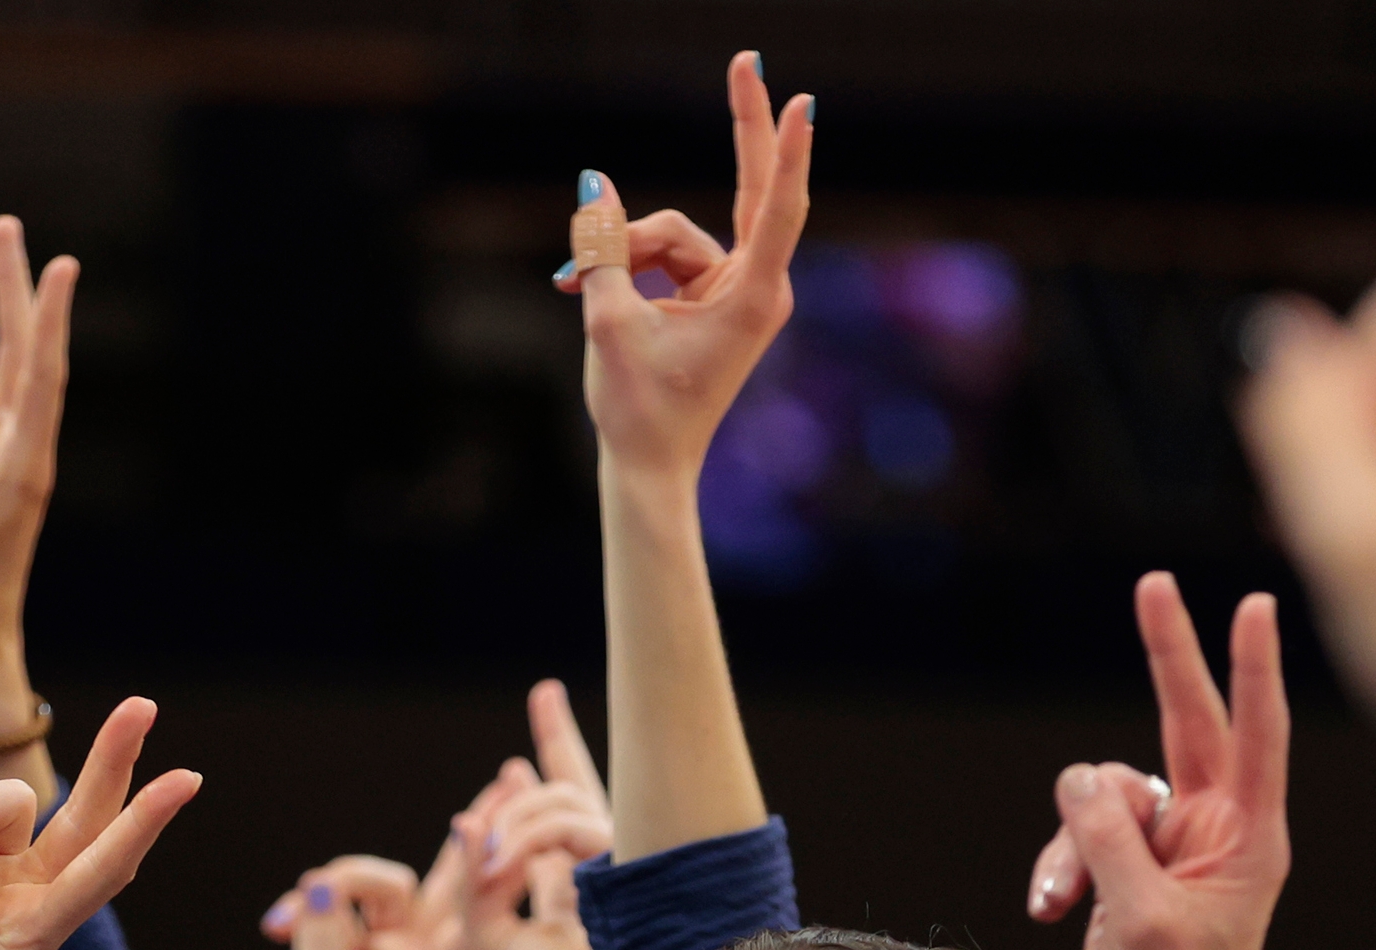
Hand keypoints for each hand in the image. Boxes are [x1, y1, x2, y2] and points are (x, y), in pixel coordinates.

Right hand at [234, 842, 474, 949]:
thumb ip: (323, 946)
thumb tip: (322, 884)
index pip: (466, 918)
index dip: (476, 866)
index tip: (477, 821)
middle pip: (460, 884)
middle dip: (479, 830)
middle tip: (513, 777)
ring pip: (381, 884)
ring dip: (335, 883)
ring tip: (282, 924)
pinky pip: (337, 900)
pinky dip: (306, 904)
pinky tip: (271, 927)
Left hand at [451, 680, 614, 949]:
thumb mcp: (489, 945)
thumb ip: (475, 884)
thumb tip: (468, 819)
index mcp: (575, 888)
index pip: (563, 810)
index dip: (555, 749)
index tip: (544, 696)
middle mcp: (604, 869)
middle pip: (578, 786)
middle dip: (558, 737)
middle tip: (539, 703)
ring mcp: (625, 861)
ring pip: (566, 801)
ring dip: (517, 821)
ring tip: (491, 861)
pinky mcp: (634, 861)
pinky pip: (573, 824)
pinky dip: (529, 837)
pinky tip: (504, 862)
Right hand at [561, 53, 813, 479]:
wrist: (649, 465)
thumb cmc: (638, 406)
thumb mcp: (606, 320)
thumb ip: (601, 248)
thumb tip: (592, 184)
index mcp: (751, 299)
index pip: (777, 209)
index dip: (785, 152)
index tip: (802, 103)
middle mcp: (756, 288)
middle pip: (750, 191)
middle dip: (744, 128)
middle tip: (747, 58)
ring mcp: (736, 291)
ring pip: (676, 234)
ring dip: (624, 253)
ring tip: (574, 293)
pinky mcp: (714, 297)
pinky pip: (668, 255)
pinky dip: (627, 267)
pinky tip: (583, 291)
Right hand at [1029, 574, 1290, 949]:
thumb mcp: (1138, 917)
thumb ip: (1111, 838)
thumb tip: (1082, 780)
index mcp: (1249, 840)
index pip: (1256, 733)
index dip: (1251, 666)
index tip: (1256, 605)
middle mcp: (1217, 831)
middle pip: (1186, 722)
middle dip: (1166, 658)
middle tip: (1155, 584)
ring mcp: (1171, 846)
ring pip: (1104, 792)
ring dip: (1070, 839)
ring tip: (1060, 899)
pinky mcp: (1129, 868)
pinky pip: (1079, 830)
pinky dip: (1057, 863)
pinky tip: (1049, 908)